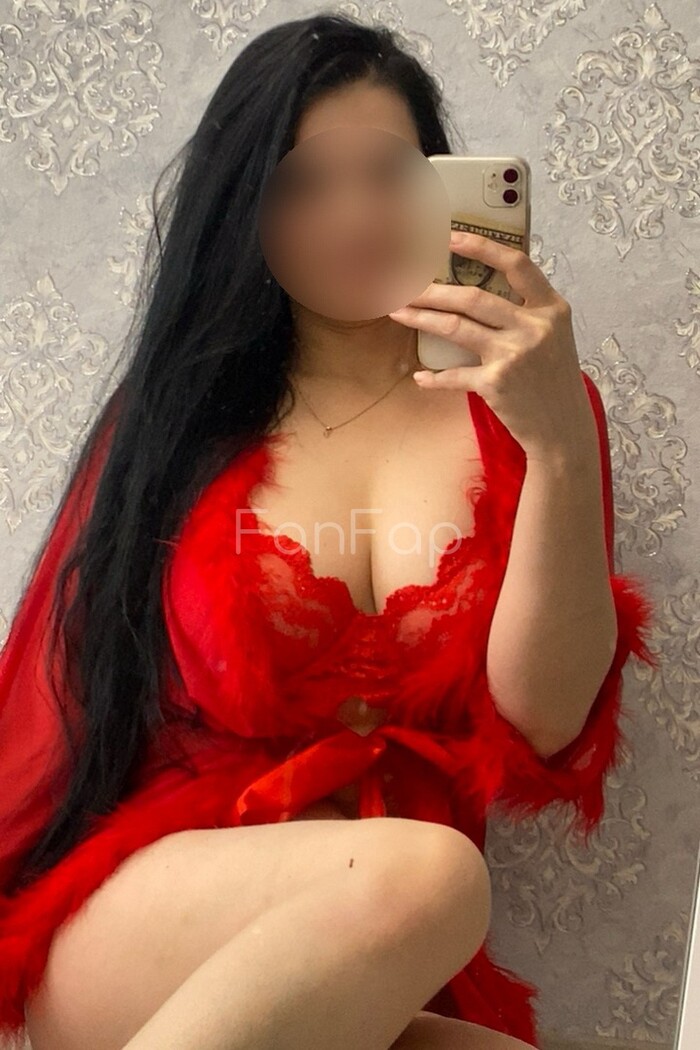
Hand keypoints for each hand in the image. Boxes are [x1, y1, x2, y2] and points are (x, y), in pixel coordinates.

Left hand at [388, 230, 598, 460]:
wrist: (564, 429)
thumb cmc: (554, 381)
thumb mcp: (554, 337)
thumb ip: (527, 312)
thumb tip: (480, 292)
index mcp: (551, 308)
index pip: (516, 264)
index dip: (482, 247)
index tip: (450, 237)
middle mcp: (533, 327)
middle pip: (473, 297)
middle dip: (432, 289)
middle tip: (405, 285)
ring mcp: (513, 355)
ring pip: (455, 327)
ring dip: (421, 318)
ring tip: (397, 311)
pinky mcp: (495, 383)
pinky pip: (453, 375)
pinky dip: (434, 377)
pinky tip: (420, 377)